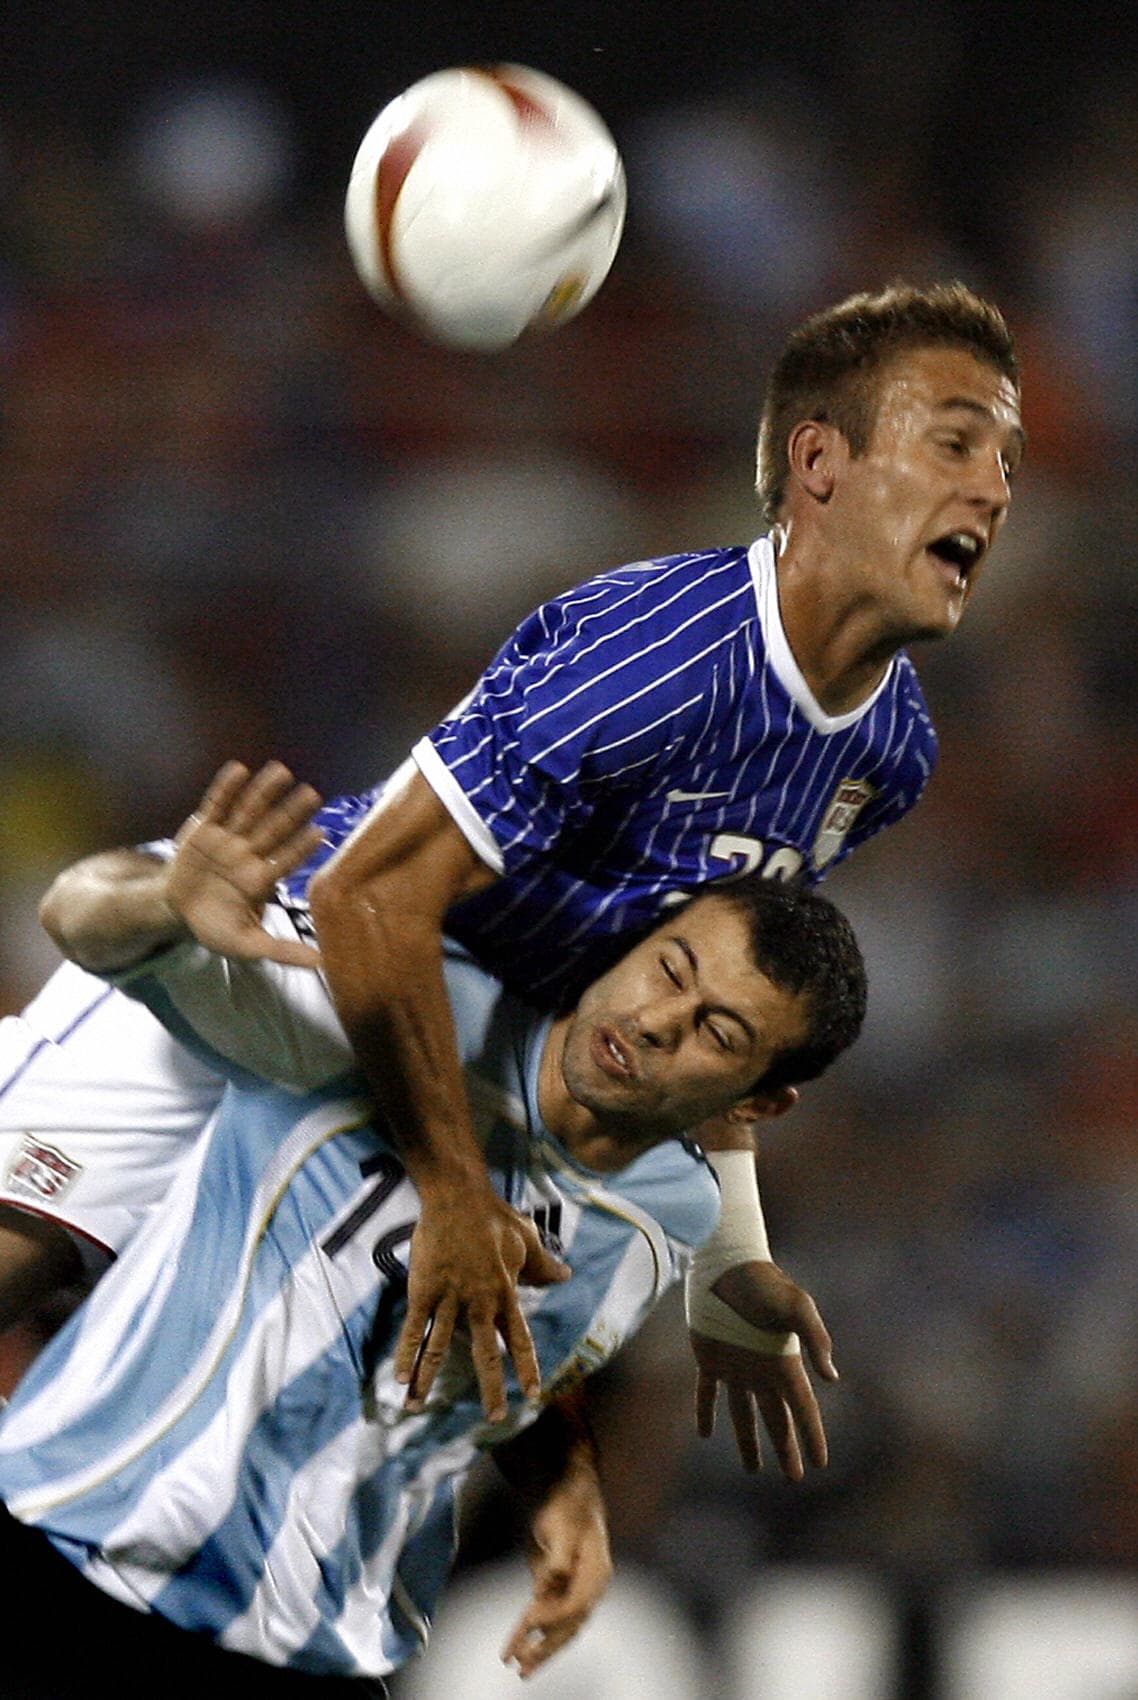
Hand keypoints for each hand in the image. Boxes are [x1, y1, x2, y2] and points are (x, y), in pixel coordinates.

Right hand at [167, 761, 325, 967]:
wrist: (176, 909)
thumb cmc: (216, 925)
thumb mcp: (246, 944)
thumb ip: (281, 951)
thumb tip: (322, 964)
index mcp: (262, 879)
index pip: (286, 860)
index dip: (301, 848)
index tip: (320, 833)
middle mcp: (250, 854)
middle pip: (274, 829)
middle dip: (291, 812)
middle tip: (313, 794)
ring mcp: (228, 838)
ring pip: (250, 811)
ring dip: (264, 792)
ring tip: (282, 770)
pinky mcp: (205, 826)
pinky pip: (217, 805)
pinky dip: (226, 788)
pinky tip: (239, 769)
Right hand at [395, 1184, 569, 1420]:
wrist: (458, 1197)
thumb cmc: (494, 1218)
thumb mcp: (527, 1240)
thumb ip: (544, 1264)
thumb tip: (566, 1275)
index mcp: (506, 1294)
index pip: (519, 1339)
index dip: (527, 1367)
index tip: (533, 1393)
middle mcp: (479, 1303)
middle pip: (485, 1355)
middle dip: (490, 1388)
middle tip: (494, 1418)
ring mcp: (449, 1298)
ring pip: (439, 1349)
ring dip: (428, 1380)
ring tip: (419, 1408)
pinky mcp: (423, 1290)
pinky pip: (414, 1329)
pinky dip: (406, 1354)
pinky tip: (399, 1378)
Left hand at [501, 1464, 611, 1677]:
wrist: (572, 1492)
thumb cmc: (568, 1505)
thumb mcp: (562, 1524)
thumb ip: (557, 1558)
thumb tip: (542, 1588)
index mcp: (596, 1572)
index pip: (575, 1605)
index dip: (552, 1618)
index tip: (528, 1622)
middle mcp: (591, 1587)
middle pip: (570, 1625)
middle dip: (546, 1649)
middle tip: (522, 1669)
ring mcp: (578, 1590)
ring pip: (561, 1628)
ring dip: (540, 1648)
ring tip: (519, 1669)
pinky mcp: (564, 1590)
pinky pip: (550, 1617)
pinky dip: (535, 1632)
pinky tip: (519, 1645)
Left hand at [690, 1259, 837, 1478]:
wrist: (728, 1265)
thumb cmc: (765, 1283)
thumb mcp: (797, 1306)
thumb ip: (816, 1338)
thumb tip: (832, 1377)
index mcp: (785, 1362)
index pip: (803, 1408)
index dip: (812, 1435)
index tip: (820, 1463)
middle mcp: (762, 1370)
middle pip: (777, 1419)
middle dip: (787, 1448)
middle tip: (794, 1477)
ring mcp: (736, 1366)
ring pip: (743, 1415)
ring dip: (748, 1442)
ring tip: (753, 1470)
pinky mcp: (710, 1358)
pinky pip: (707, 1393)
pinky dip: (706, 1413)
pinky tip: (704, 1433)